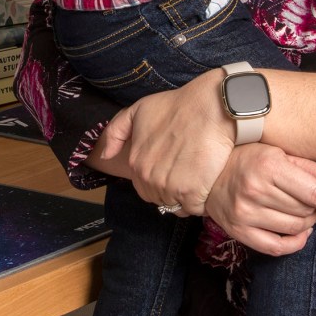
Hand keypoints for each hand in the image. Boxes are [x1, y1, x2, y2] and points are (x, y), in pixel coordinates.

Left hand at [93, 74, 235, 213]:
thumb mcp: (138, 111)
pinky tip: (207, 185)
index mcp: (137, 164)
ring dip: (187, 198)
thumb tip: (105, 155)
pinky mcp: (193, 192)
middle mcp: (150, 179)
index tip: (174, 170)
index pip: (144, 189)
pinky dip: (202, 201)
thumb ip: (116, 132)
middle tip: (188, 175)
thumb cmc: (176, 107)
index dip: (159, 182)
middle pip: (161, 199)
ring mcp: (171, 187)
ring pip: (178, 205)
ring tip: (198, 179)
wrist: (210, 107)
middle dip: (172, 191)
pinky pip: (195, 208)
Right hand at [203, 144, 315, 255]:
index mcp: (268, 166)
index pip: (313, 193)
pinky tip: (300, 232)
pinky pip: (276, 247)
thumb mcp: (282, 155)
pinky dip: (294, 243)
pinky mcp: (238, 231)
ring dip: (309, 223)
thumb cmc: (250, 159)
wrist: (209, 174)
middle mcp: (255, 190)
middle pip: (305, 211)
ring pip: (295, 227)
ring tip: (307, 212)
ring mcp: (245, 213)